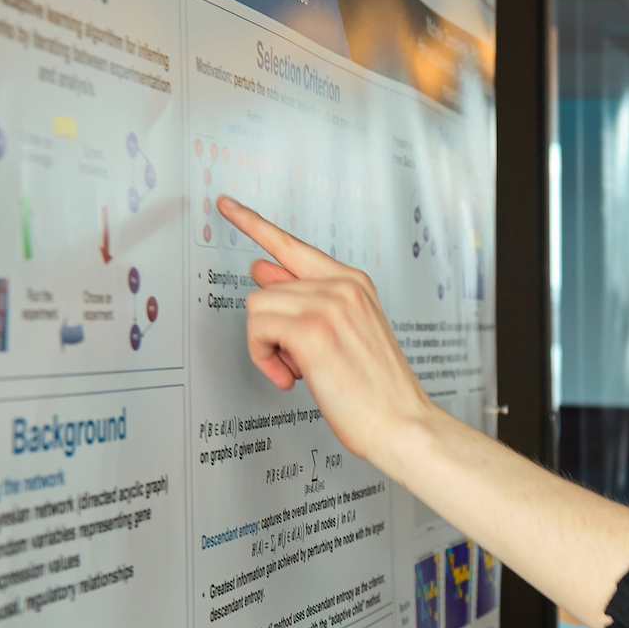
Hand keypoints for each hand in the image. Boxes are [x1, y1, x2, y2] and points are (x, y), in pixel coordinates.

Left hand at [219, 195, 439, 461]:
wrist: (402, 422)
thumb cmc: (375, 388)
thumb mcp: (343, 332)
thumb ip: (304, 299)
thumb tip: (263, 270)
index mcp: (352, 282)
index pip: (292, 245)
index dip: (253, 224)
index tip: (226, 204)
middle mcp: (341, 285)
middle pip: (264, 287)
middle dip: (270, 327)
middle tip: (296, 359)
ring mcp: (328, 304)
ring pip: (257, 308)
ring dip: (267, 346)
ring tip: (299, 369)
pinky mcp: (311, 329)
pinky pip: (257, 330)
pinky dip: (264, 358)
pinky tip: (292, 376)